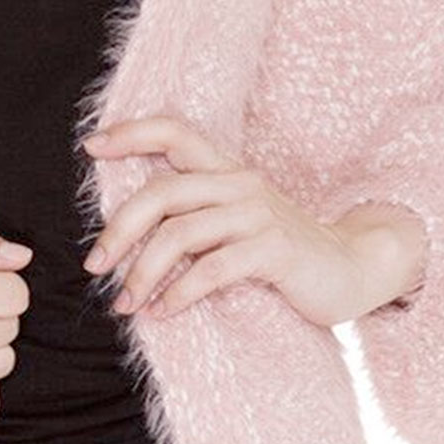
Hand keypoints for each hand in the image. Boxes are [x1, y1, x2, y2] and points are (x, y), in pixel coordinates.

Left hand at [81, 114, 426, 328]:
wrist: (352, 269)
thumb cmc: (281, 253)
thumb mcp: (235, 224)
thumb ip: (194, 218)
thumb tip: (126, 237)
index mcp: (227, 171)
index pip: (175, 132)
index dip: (132, 133)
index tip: (91, 146)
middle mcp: (240, 184)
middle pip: (162, 192)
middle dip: (119, 230)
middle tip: (95, 265)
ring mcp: (259, 215)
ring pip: (180, 235)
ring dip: (143, 273)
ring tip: (125, 304)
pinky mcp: (274, 250)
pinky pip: (212, 270)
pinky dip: (180, 294)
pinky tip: (164, 312)